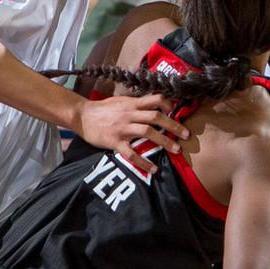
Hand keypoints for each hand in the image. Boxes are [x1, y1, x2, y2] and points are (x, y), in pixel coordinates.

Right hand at [75, 93, 189, 173]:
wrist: (82, 116)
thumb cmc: (102, 109)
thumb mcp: (120, 101)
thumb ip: (136, 104)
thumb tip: (152, 105)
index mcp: (132, 103)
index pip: (154, 99)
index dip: (168, 104)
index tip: (176, 111)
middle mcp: (129, 114)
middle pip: (156, 117)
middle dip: (174, 126)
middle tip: (187, 135)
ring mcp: (123, 128)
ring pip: (148, 132)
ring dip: (165, 141)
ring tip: (177, 150)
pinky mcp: (115, 142)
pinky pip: (131, 153)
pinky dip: (144, 161)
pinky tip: (153, 168)